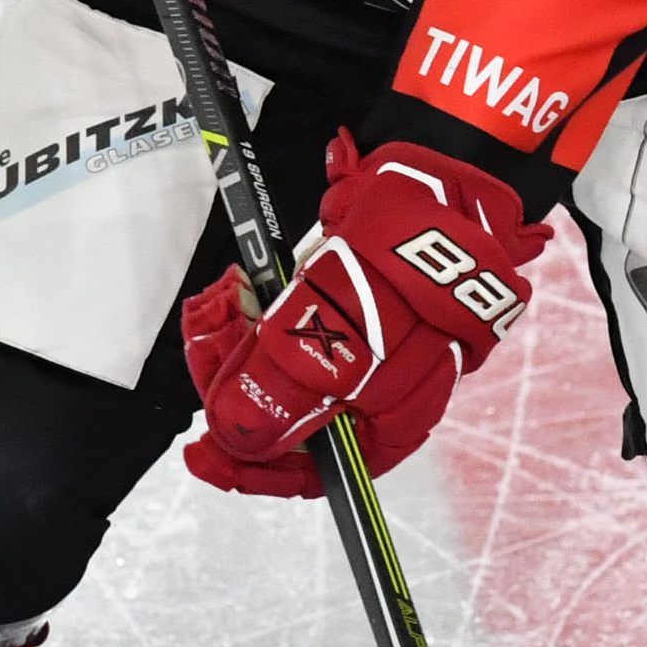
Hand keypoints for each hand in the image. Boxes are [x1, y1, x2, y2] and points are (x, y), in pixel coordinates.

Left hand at [181, 135, 552, 498]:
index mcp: (394, 416)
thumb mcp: (339, 318)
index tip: (202, 450)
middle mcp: (382, 394)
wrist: (444, 178)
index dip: (257, 467)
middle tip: (212, 339)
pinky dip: (256, 316)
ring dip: (242, 345)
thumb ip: (289, 380)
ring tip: (228, 301)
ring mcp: (366, 352)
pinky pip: (287, 334)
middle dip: (239, 386)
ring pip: (283, 375)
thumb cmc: (405, 251)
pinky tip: (244, 288)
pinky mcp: (345, 310)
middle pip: (293, 422)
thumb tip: (237, 440)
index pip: (320, 468)